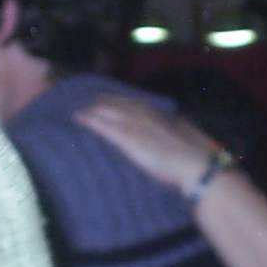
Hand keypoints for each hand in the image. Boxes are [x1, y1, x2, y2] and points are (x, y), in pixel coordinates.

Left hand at [75, 95, 217, 195]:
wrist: (195, 166)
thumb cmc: (190, 155)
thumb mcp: (177, 134)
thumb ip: (163, 129)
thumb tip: (156, 132)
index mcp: (153, 110)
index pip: (124, 99)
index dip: (108, 99)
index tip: (96, 99)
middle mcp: (141, 112)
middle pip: (110, 101)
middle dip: (93, 100)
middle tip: (76, 101)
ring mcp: (134, 123)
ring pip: (103, 110)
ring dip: (86, 108)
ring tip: (70, 109)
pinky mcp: (128, 138)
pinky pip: (102, 125)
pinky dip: (88, 120)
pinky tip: (76, 119)